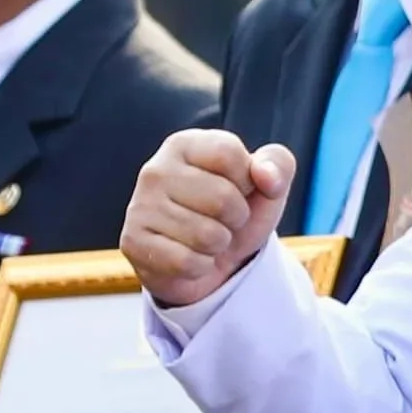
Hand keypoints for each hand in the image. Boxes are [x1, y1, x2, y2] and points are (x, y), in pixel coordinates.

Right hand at [126, 130, 294, 308]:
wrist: (208, 262)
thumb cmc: (234, 214)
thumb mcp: (266, 185)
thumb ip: (278, 165)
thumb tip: (265, 176)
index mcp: (185, 144)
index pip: (229, 154)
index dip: (247, 180)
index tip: (238, 189)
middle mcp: (156, 169)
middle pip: (222, 198)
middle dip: (236, 219)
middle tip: (222, 221)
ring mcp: (140, 206)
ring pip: (207, 235)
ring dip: (218, 246)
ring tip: (206, 240)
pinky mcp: (133, 242)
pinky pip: (188, 262)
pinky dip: (200, 267)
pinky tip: (190, 257)